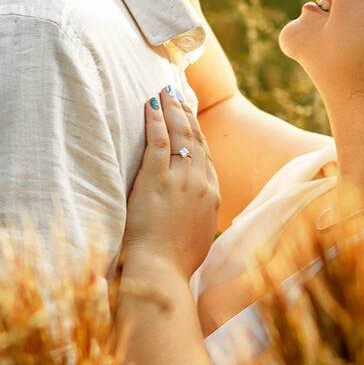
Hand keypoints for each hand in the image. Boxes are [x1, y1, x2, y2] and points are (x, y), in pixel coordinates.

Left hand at [121, 88, 219, 279]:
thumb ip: (197, 221)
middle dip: (186, 114)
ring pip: (180, 135)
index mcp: (212, 197)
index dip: (198, 134)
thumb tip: (193, 219)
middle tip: (177, 95)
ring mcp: (180, 180)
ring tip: (165, 92)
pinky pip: (158, 141)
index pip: (206, 157)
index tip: (190, 119)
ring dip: (172, 110)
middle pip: (196, 140)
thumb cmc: (174, 264)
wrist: (161, 272)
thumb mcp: (197, 240)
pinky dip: (155, 120)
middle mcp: (201, 183)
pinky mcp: (157, 179)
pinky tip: (150, 105)